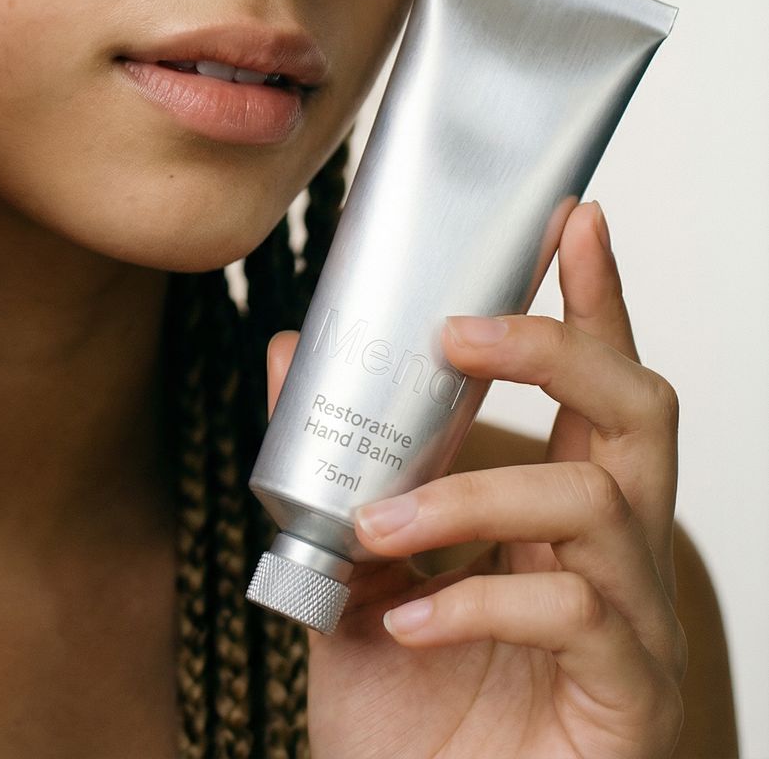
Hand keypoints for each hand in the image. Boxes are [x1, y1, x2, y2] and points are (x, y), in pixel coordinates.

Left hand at [266, 200, 686, 757]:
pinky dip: (480, 601)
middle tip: (458, 335)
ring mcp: (634, 625)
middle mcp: (616, 552)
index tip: (571, 219)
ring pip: (590, 499)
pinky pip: (574, 613)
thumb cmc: (410, 716)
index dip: (595, 297)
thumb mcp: (351, 572)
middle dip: (555, 346)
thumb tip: (288, 351)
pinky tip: (410, 624)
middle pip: (640, 408)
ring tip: (381, 526)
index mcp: (561, 510)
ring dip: (469, 497)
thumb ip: (329, 467)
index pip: (597, 382)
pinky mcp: (628, 696)